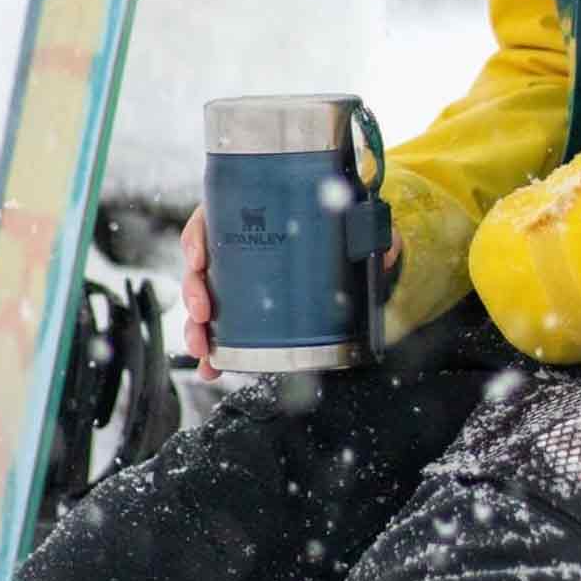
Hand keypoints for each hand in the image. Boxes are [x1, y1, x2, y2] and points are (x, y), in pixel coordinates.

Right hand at [180, 206, 403, 382]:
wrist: (343, 248)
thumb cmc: (336, 226)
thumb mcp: (350, 223)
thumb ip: (366, 232)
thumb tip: (386, 248)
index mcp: (248, 215)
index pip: (211, 219)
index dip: (197, 238)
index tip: (199, 259)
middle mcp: (235, 246)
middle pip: (199, 266)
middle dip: (194, 293)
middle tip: (204, 314)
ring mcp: (235, 278)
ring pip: (202, 299)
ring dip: (195, 327)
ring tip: (203, 350)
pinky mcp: (242, 308)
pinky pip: (219, 326)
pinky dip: (213, 349)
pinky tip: (213, 366)